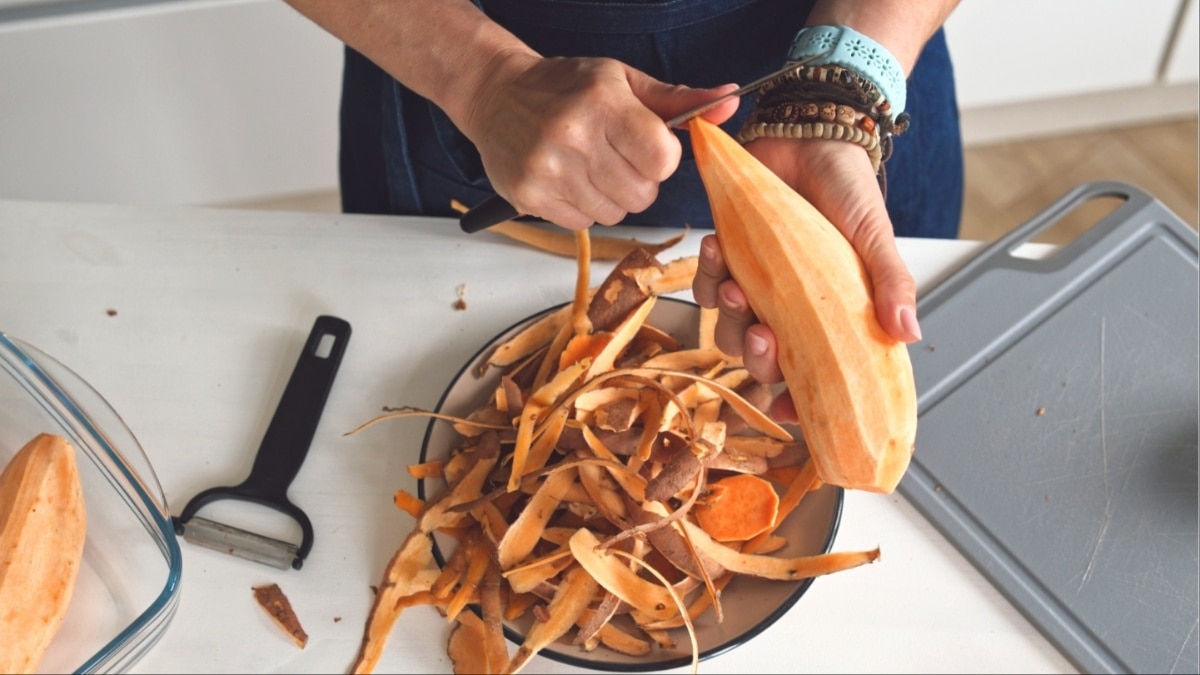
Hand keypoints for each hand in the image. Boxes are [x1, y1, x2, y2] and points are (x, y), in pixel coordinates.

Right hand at [460, 53, 738, 229]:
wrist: (496, 94)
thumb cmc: (565, 86)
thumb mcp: (623, 81)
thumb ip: (679, 99)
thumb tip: (731, 100)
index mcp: (603, 104)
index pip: (661, 158)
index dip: (662, 158)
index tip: (647, 145)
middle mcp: (573, 137)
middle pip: (642, 194)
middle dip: (639, 181)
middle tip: (617, 157)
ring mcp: (547, 170)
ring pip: (614, 213)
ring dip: (612, 197)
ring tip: (591, 166)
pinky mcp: (529, 196)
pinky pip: (582, 223)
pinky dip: (583, 207)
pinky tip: (570, 179)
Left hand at [692, 137, 921, 421]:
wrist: (810, 136)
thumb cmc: (847, 188)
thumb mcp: (875, 236)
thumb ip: (891, 283)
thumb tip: (909, 334)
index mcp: (831, 317)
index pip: (816, 376)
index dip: (801, 402)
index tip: (789, 408)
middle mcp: (791, 311)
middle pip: (763, 362)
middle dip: (757, 356)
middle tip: (762, 331)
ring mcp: (757, 288)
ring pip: (728, 331)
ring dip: (728, 315)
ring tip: (734, 281)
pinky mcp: (728, 259)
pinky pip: (704, 286)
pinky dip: (705, 274)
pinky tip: (717, 248)